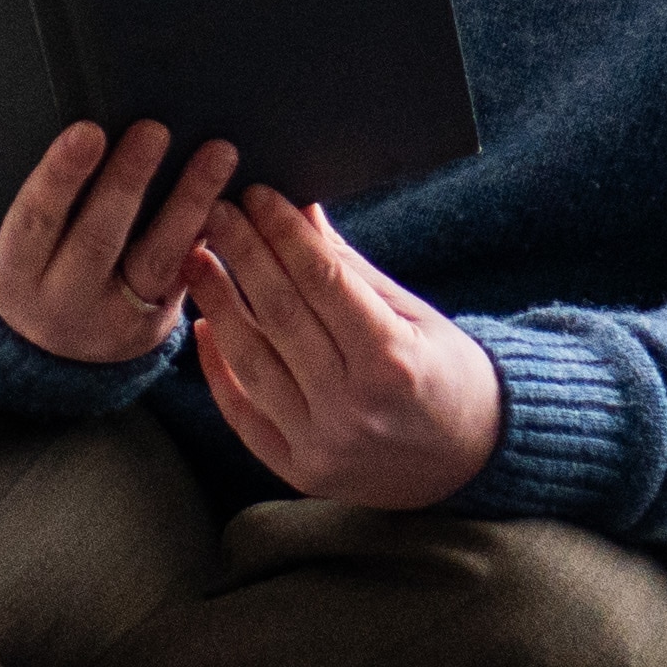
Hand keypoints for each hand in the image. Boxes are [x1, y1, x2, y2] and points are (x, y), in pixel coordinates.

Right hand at [0, 121, 239, 364]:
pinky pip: (186, 276)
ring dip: (189, 202)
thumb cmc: (36, 260)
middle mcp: (62, 302)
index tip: (88, 130)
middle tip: (154, 130)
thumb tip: (90, 128)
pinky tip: (231, 198)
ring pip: (156, 259)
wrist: (51, 343)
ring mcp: (113, 319)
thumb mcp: (20, 240)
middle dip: (127, 181)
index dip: (61, 175)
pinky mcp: (155, 325)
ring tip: (218, 153)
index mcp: (16, 272)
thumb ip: (46, 200)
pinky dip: (207, 234)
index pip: (37, 219)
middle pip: (98, 239)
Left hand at [185, 187, 500, 508]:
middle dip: (243, 255)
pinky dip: (218, 370)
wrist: (469, 463)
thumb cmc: (447, 375)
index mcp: (392, 360)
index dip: (284, 233)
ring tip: (196, 260)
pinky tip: (203, 327)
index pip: (323, 281)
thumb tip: (301, 212)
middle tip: (216, 212)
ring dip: (217, 305)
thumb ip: (352, 270)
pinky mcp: (299, 470)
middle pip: (280, 315)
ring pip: (250, 362)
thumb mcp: (416, 316)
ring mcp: (322, 444)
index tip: (257, 195)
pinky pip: (243, 415)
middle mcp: (353, 406)